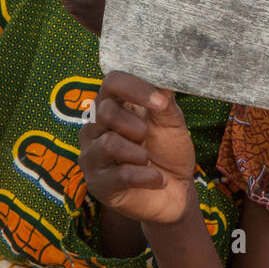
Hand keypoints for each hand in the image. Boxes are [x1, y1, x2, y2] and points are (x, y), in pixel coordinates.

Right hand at [79, 71, 196, 224]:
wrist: (176, 193)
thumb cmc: (169, 152)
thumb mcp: (172, 123)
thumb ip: (164, 100)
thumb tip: (162, 74)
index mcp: (112, 106)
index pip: (111, 82)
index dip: (134, 88)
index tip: (160, 102)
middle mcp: (95, 128)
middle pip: (105, 111)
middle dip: (136, 126)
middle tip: (147, 139)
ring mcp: (92, 156)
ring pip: (109, 144)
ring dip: (140, 153)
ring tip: (149, 161)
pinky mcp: (97, 184)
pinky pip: (121, 174)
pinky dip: (147, 176)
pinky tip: (156, 179)